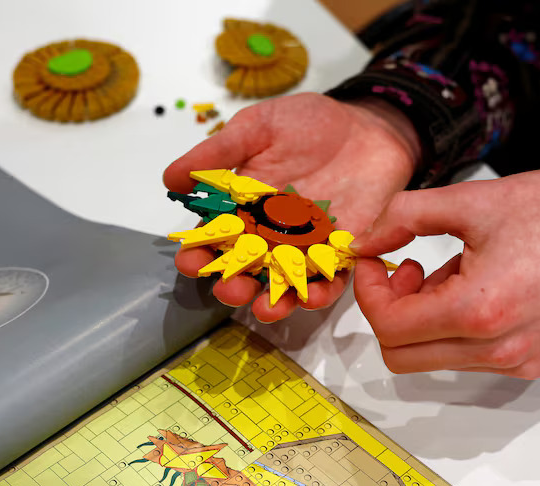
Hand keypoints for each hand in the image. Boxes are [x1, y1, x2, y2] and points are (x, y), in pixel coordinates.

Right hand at [163, 92, 419, 321]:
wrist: (367, 126)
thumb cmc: (309, 123)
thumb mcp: (258, 128)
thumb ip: (218, 152)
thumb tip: (171, 177)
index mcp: (242, 208)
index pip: (212, 238)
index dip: (197, 254)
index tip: (191, 261)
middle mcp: (269, 235)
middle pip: (243, 271)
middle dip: (232, 286)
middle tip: (230, 289)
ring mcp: (304, 248)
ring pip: (282, 285)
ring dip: (272, 302)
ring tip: (267, 308)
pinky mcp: (340, 253)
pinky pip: (328, 281)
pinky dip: (319, 293)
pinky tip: (312, 296)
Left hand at [351, 165, 539, 378]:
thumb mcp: (471, 200)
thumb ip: (403, 216)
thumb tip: (364, 240)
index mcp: (479, 310)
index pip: (388, 327)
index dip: (367, 291)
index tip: (373, 261)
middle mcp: (498, 349)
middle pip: (400, 355)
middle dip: (388, 310)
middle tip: (404, 269)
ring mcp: (515, 362)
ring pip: (430, 359)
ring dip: (420, 319)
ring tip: (446, 272)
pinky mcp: (529, 364)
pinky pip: (465, 359)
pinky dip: (451, 329)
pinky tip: (470, 289)